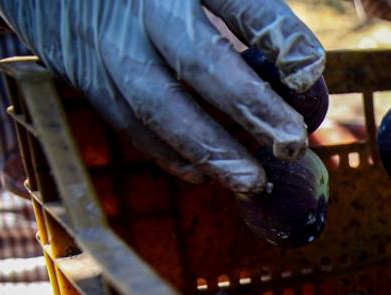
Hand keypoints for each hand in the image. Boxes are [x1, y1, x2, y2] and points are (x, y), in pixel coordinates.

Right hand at [0, 0, 325, 192]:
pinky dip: (166, 151)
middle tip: (289, 144)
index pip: (238, 2)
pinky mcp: (81, 71)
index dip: (276, 35)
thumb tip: (302, 72)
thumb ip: (248, 19)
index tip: (309, 73)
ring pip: (155, 100)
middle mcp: (142, 5)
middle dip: (247, 105)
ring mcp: (107, 39)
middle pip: (196, 57)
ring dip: (208, 147)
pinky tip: (203, 174)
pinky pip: (124, 119)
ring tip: (251, 181)